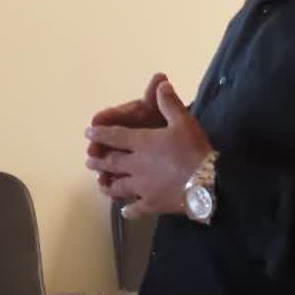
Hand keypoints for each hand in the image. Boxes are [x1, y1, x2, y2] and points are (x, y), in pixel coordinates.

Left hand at [85, 81, 213, 218]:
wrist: (206, 181)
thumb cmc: (193, 149)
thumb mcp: (184, 121)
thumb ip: (169, 103)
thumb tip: (160, 83)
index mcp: (142, 143)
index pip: (115, 136)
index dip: (100, 134)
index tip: (88, 133)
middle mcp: (135, 165)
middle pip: (112, 163)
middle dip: (99, 161)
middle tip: (89, 162)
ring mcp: (141, 187)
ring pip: (118, 187)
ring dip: (108, 185)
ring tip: (102, 185)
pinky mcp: (150, 204)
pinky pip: (135, 209)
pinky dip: (129, 210)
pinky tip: (125, 211)